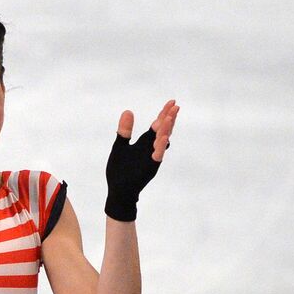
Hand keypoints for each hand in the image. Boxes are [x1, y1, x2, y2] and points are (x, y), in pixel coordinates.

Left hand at [104, 99, 178, 221]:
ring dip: (166, 130)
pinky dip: (160, 147)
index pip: (157, 125)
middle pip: (162, 130)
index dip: (164, 113)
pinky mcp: (150, 167)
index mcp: (145, 142)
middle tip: (176, 106)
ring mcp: (152, 158)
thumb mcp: (120, 146)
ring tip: (169, 118)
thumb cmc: (119, 170)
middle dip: (169, 119)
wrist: (118, 191)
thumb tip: (128, 111)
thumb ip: (125, 130)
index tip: (172, 102)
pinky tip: (162, 138)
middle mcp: (151, 148)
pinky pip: (157, 156)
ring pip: (162, 141)